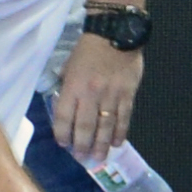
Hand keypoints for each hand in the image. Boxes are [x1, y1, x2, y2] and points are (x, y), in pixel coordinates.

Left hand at [52, 31, 143, 157]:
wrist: (116, 33)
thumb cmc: (88, 50)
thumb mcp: (69, 66)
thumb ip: (67, 87)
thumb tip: (66, 107)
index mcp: (73, 86)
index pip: (64, 116)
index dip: (63, 133)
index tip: (63, 144)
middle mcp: (91, 94)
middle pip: (85, 126)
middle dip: (83, 145)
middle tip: (82, 158)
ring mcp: (112, 95)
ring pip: (106, 125)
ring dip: (102, 144)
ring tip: (99, 157)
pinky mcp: (128, 93)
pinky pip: (124, 117)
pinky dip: (120, 131)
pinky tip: (117, 143)